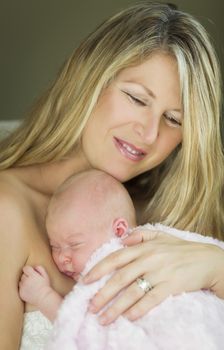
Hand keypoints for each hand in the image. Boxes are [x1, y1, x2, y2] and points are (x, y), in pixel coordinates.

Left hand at [19, 265, 51, 307]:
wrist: (43, 298)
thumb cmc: (45, 286)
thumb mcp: (45, 275)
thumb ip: (40, 268)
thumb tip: (34, 267)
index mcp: (32, 275)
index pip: (25, 268)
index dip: (28, 270)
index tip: (31, 272)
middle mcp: (26, 281)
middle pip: (23, 275)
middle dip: (27, 276)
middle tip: (32, 280)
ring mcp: (22, 288)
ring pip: (20, 282)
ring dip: (24, 282)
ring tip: (30, 286)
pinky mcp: (21, 293)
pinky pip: (20, 288)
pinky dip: (23, 289)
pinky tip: (29, 290)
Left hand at [83, 228, 223, 324]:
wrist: (206, 259)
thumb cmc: (180, 248)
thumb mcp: (160, 235)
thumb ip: (139, 235)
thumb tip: (122, 240)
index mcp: (143, 247)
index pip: (115, 258)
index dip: (99, 269)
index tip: (85, 281)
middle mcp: (149, 259)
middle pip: (120, 278)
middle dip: (102, 293)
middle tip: (90, 306)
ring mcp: (160, 273)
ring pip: (132, 291)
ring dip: (116, 307)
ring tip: (104, 318)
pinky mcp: (171, 286)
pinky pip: (151, 299)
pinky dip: (139, 309)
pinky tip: (128, 317)